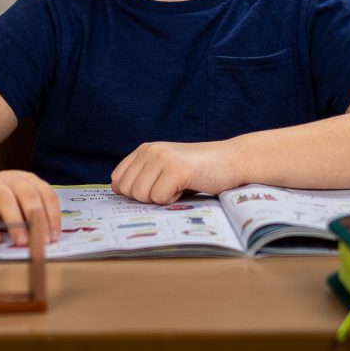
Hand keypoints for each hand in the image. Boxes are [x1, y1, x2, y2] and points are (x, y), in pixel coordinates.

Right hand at [0, 170, 59, 245]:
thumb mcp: (13, 205)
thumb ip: (27, 216)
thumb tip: (44, 239)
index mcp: (24, 180)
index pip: (45, 193)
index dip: (52, 214)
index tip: (54, 237)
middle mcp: (8, 178)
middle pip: (28, 193)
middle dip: (37, 217)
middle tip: (40, 241)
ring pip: (5, 197)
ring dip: (15, 220)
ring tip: (21, 241)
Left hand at [110, 140, 239, 204]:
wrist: (232, 161)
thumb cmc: (199, 171)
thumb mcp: (165, 168)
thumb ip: (143, 176)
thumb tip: (117, 192)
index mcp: (144, 150)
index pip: (118, 180)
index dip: (134, 193)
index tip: (155, 189)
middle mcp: (150, 151)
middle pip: (127, 191)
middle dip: (147, 198)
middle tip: (169, 188)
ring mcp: (162, 158)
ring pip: (141, 196)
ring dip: (161, 199)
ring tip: (179, 185)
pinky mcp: (176, 169)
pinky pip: (159, 198)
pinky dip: (173, 200)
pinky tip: (187, 186)